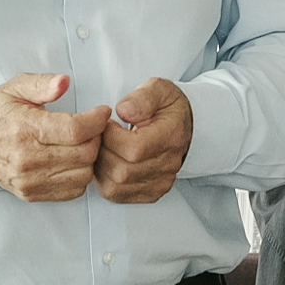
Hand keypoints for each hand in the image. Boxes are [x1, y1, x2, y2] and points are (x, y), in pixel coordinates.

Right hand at [0, 73, 106, 202]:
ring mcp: (30, 179)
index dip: (97, 121)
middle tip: (93, 128)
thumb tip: (63, 82)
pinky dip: (79, 176)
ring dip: (90, 159)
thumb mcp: (16, 88)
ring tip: (83, 144)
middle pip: (84, 153)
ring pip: (83, 174)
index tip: (101, 113)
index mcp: (26, 129)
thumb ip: (42, 84)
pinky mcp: (32, 193)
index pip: (75, 130)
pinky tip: (72, 161)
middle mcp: (27, 158)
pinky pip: (73, 191)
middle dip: (96, 138)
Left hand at [94, 78, 193, 203]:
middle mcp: (168, 164)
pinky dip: (105, 180)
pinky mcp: (151, 192)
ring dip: (101, 167)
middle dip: (103, 151)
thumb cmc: (168, 108)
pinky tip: (109, 162)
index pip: (133, 149)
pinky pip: (118, 194)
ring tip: (105, 148)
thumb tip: (124, 110)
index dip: (111, 137)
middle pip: (122, 171)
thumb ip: (142, 98)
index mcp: (171, 136)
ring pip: (116, 186)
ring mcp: (160, 181)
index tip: (109, 124)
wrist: (183, 125)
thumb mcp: (158, 90)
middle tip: (103, 136)